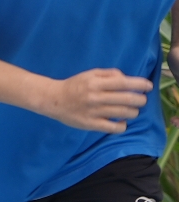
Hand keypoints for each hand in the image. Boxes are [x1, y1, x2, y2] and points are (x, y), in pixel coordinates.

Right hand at [35, 68, 152, 133]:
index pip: (123, 83)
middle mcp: (96, 97)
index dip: (139, 84)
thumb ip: (109, 74)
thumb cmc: (74, 85)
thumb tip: (126, 79)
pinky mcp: (91, 124)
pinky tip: (122, 122)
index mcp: (95, 83)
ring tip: (132, 110)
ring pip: (124, 113)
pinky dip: (122, 125)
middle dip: (140, 99)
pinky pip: (114, 128)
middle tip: (141, 100)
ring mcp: (94, 112)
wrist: (53, 99)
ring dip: (133, 112)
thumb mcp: (90, 74)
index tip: (148, 86)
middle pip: (127, 99)